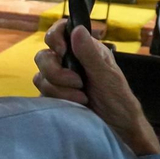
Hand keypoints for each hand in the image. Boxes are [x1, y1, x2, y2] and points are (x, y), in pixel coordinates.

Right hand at [33, 19, 159, 156]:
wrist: (118, 129)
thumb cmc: (119, 100)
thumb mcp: (107, 76)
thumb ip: (90, 54)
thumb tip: (77, 29)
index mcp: (83, 50)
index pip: (60, 32)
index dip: (55, 37)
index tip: (62, 51)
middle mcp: (68, 63)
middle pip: (43, 56)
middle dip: (57, 72)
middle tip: (78, 83)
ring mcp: (59, 81)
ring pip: (41, 76)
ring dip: (60, 89)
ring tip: (82, 98)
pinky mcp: (53, 98)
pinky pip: (41, 94)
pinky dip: (56, 99)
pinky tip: (73, 105)